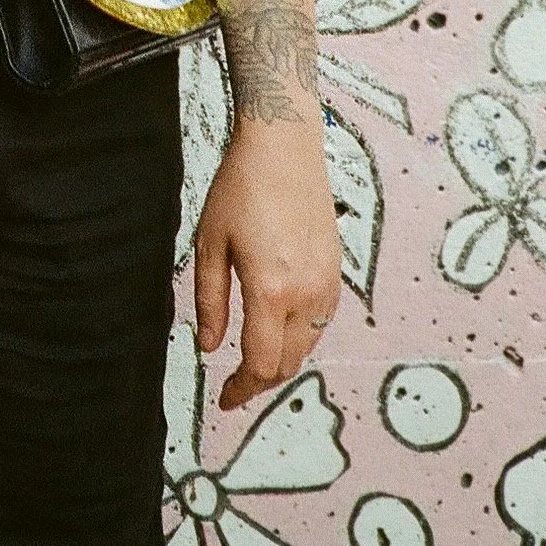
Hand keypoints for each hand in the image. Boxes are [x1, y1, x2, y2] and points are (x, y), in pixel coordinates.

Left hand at [193, 120, 341, 410]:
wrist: (284, 146)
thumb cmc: (241, 187)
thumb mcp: (210, 245)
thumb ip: (210, 302)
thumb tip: (209, 346)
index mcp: (270, 289)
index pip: (260, 364)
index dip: (241, 390)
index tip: (224, 399)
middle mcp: (306, 292)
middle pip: (287, 363)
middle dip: (260, 382)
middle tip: (234, 387)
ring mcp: (326, 282)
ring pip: (307, 346)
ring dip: (281, 361)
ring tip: (253, 362)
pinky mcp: (336, 271)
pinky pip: (321, 322)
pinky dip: (300, 338)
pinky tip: (278, 330)